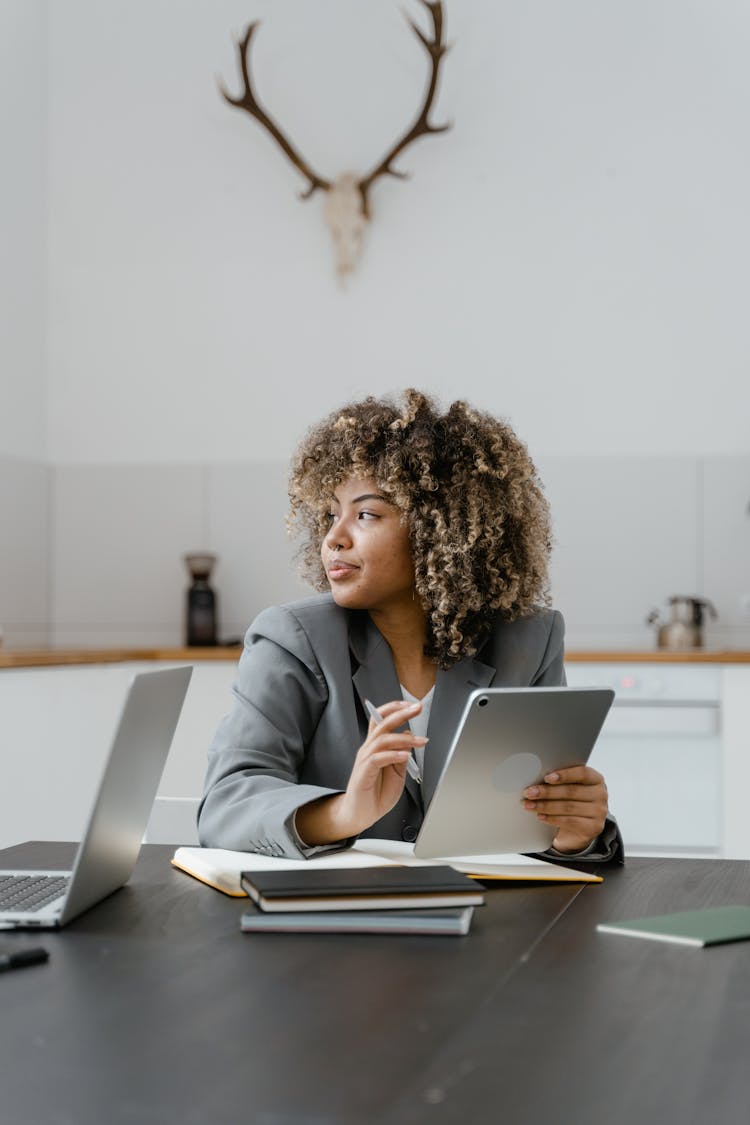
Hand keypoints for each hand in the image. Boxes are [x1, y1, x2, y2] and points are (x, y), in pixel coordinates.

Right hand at [295, 700, 424, 844]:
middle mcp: (368, 749)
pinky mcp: (363, 772)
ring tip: (421, 741)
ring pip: (382, 739)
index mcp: (376, 746)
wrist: (361, 815)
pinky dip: (393, 754)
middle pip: (381, 723)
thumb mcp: (397, 773)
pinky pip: (377, 758)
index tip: (412, 705)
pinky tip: (405, 755)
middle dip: (400, 713)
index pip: (381, 719)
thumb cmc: (377, 793)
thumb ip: (402, 756)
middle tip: (416, 708)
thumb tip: (409, 736)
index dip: (395, 709)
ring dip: (404, 738)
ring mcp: (365, 760)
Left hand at [522, 765, 607, 853]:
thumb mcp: (569, 788)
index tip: (547, 777)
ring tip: (529, 805)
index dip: (564, 775)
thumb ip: (560, 781)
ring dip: (545, 806)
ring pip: (568, 807)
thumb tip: (536, 776)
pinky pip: (570, 821)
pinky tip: (540, 816)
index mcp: (596, 779)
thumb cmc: (571, 801)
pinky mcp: (594, 827)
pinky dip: (552, 818)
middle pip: (571, 791)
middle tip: (529, 792)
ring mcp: (599, 812)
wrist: (579, 828)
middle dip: (547, 792)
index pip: (582, 773)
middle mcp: (601, 794)